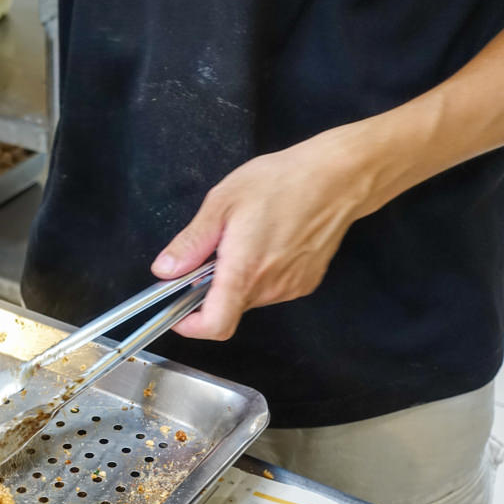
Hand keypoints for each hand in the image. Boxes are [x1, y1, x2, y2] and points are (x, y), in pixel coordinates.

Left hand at [151, 125, 374, 339]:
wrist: (339, 177)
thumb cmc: (280, 182)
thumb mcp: (222, 203)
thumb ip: (192, 242)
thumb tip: (164, 270)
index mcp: (245, 271)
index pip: (215, 326)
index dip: (190, 325)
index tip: (178, 309)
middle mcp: (270, 288)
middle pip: (228, 310)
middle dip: (210, 291)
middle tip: (210, 253)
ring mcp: (291, 288)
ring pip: (248, 298)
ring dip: (236, 279)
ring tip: (242, 239)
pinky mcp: (306, 282)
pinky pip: (271, 289)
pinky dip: (258, 275)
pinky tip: (266, 242)